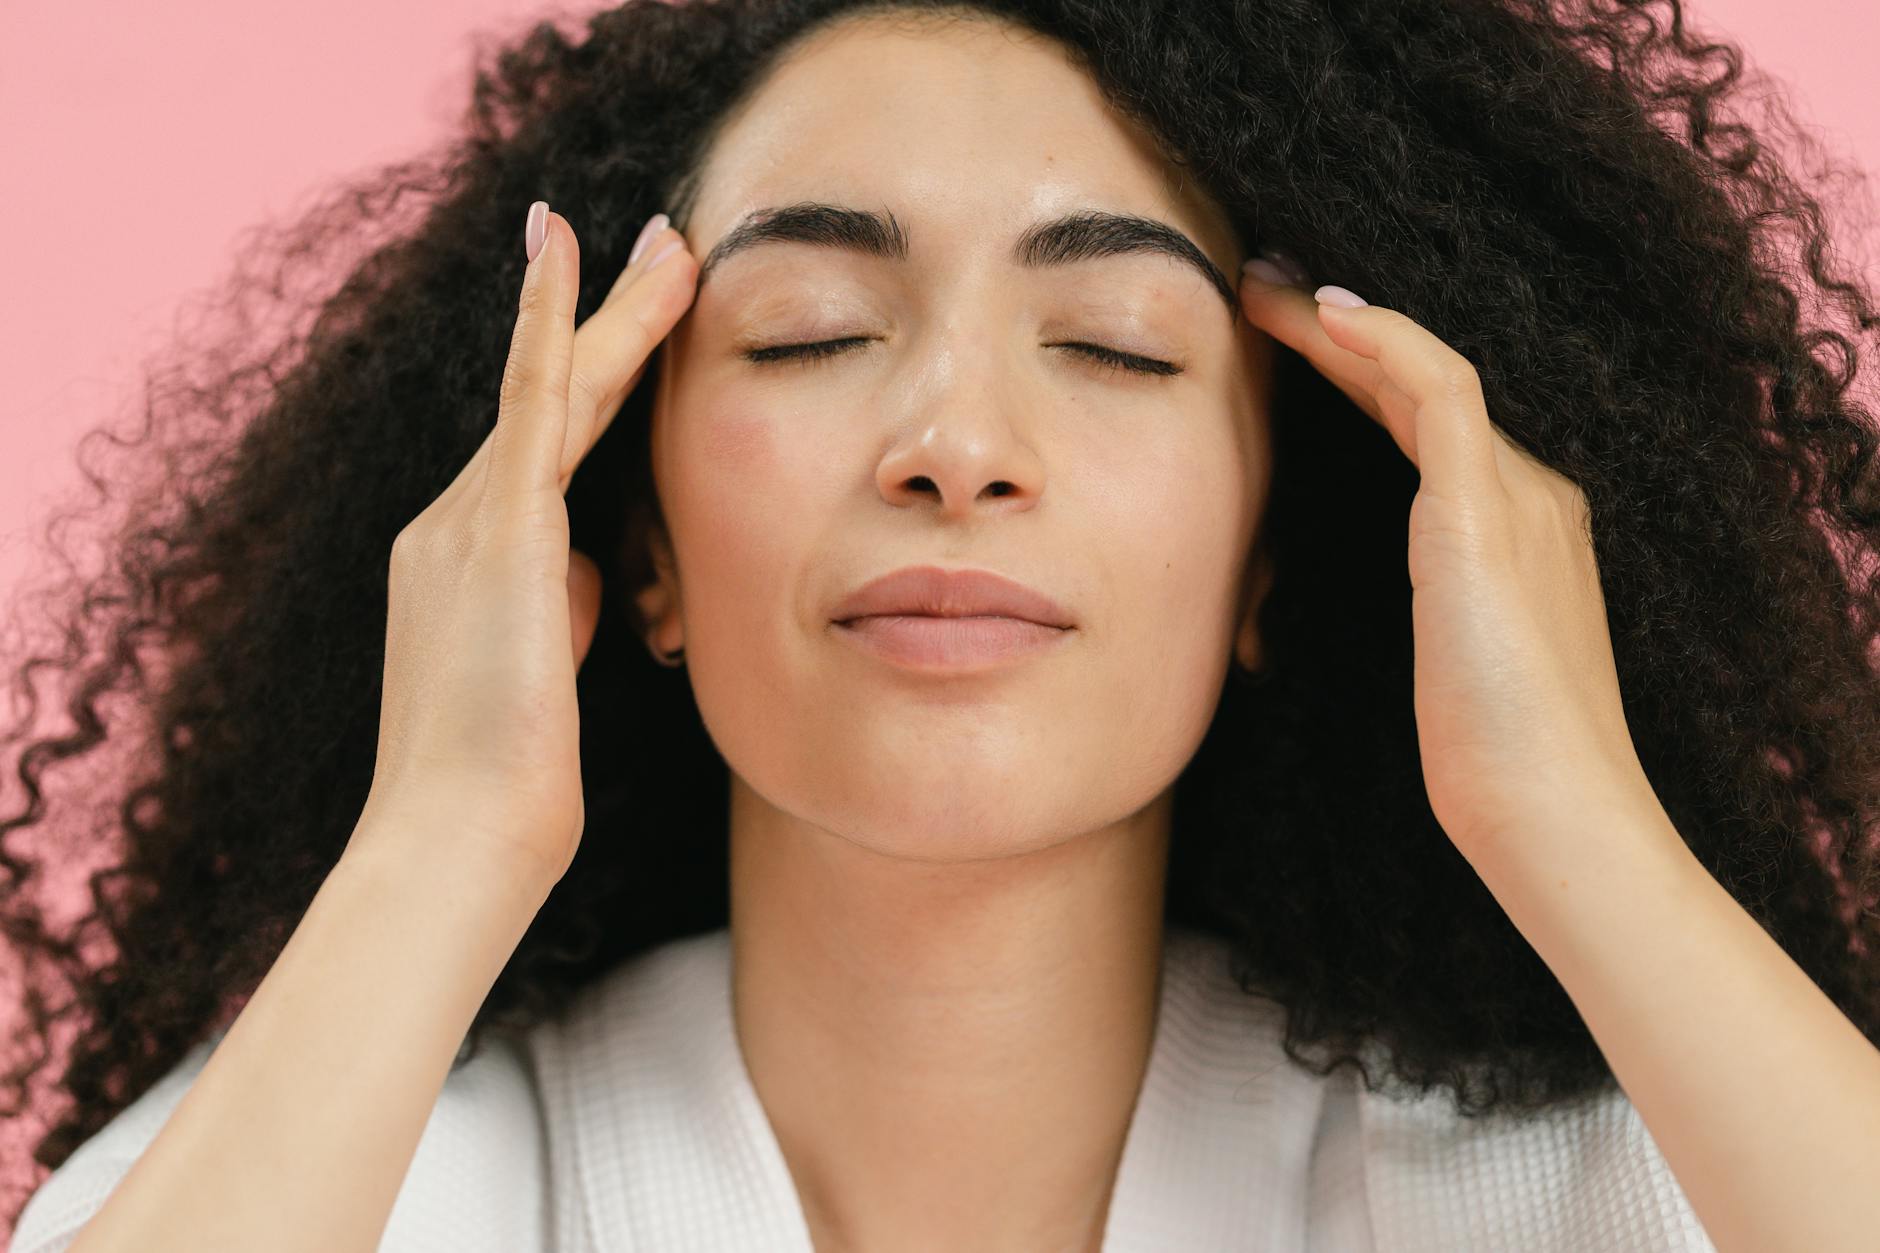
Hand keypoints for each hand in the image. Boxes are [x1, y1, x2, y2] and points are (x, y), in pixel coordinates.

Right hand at [356, 203, 695, 888]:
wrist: (455, 842)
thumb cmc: (503, 794)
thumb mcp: (543, 684)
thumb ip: (565, 613)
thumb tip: (601, 574)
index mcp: (471, 567)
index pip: (549, 457)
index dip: (594, 384)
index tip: (628, 333)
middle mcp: (454, 526)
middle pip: (553, 402)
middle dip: (607, 321)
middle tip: (662, 245)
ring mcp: (467, 521)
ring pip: (559, 389)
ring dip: (619, 313)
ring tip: (674, 245)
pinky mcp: (496, 530)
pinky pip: (532, 400)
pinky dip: (552, 321)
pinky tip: (569, 247)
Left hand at [1239, 263, 1656, 861]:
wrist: (1556, 816)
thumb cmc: (1491, 767)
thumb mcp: (1432, 672)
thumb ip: (1395, 619)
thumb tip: (1292, 613)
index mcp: (1511, 530)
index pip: (1423, 424)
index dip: (1353, 375)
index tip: (1283, 346)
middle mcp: (1525, 494)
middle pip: (1419, 386)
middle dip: (1338, 335)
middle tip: (1261, 292)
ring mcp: (1515, 497)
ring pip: (1424, 371)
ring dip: (1340, 326)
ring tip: (1264, 291)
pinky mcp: (1488, 514)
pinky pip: (1440, 390)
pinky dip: (1383, 344)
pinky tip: (1325, 317)